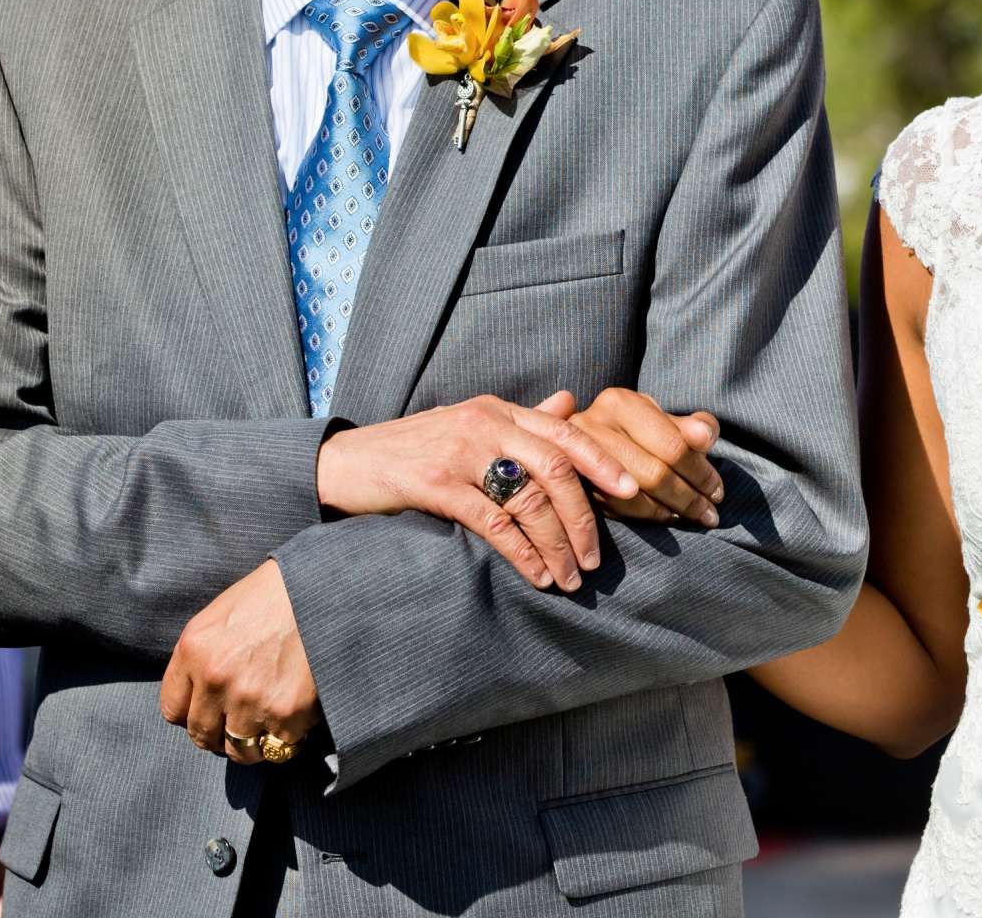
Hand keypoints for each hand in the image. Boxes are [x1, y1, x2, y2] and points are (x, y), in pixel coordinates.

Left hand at [160, 558, 321, 764]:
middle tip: (239, 721)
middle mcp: (216, 679)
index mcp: (194, 650)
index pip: (173, 710)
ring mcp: (251, 700)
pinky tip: (295, 714)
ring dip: (252, 742)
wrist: (324, 587)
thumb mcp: (219, 615)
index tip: (210, 710)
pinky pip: (279, 746)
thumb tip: (195, 698)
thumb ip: (198, 658)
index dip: (193, 712)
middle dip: (219, 733)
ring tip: (267, 723)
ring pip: (239, 751)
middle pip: (202, 736)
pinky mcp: (287, 713)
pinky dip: (288, 736)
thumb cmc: (273, 595)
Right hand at [315, 393, 636, 590]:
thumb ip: (522, 420)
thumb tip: (569, 403)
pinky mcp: (436, 485)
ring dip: (558, 545)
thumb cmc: (415, 448)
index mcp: (499, 410)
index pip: (565, 432)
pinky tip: (537, 575)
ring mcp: (461, 453)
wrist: (347, 462)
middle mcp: (486, 424)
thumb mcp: (471, 424)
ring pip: (530, 501)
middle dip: (586, 519)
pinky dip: (523, 553)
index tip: (634, 491)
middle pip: (557, 469)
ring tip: (571, 578)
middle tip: (597, 560)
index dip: (603, 462)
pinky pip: (494, 523)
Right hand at [539, 387, 723, 525]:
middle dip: (690, 498)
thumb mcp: (660, 419)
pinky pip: (616, 509)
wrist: (583, 442)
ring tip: (696, 517)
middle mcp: (592, 426)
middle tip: (711, 512)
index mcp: (619, 403)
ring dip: (672, 511)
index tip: (718, 491)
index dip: (701, 472)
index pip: (672, 445)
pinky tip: (666, 516)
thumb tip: (705, 436)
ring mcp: (576, 459)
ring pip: (635, 496)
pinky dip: (647, 516)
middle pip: (654, 473)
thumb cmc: (636, 430)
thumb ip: (689, 428)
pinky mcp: (572, 486)